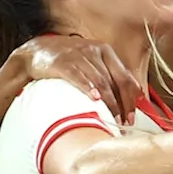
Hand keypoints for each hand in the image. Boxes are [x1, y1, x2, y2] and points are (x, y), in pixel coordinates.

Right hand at [14, 35, 142, 124]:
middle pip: (114, 81)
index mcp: (105, 51)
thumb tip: (136, 92)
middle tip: (123, 123)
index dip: (130, 99)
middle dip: (121, 105)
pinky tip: (94, 99)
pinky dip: (88, 88)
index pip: (124, 77)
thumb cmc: (68, 59)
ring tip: (111, 119)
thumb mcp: (92, 61)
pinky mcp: (62, 62)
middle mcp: (94, 51)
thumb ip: (112, 73)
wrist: (35, 51)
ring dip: (108, 102)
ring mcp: (78, 55)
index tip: (131, 117)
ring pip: (99, 81)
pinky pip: (78, 76)